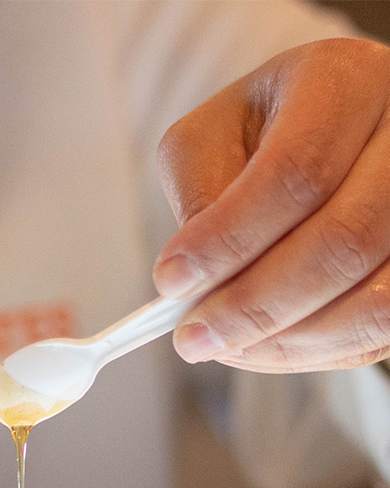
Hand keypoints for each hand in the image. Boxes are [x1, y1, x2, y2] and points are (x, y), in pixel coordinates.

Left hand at [153, 38, 389, 371]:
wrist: (324, 136)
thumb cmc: (258, 136)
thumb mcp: (209, 140)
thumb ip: (199, 195)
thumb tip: (194, 280)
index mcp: (342, 85)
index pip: (295, 173)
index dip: (228, 240)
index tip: (170, 283)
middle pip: (343, 241)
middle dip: (253, 305)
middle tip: (192, 337)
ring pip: (376, 300)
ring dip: (287, 341)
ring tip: (224, 347)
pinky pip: (383, 329)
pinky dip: (317, 352)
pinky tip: (266, 347)